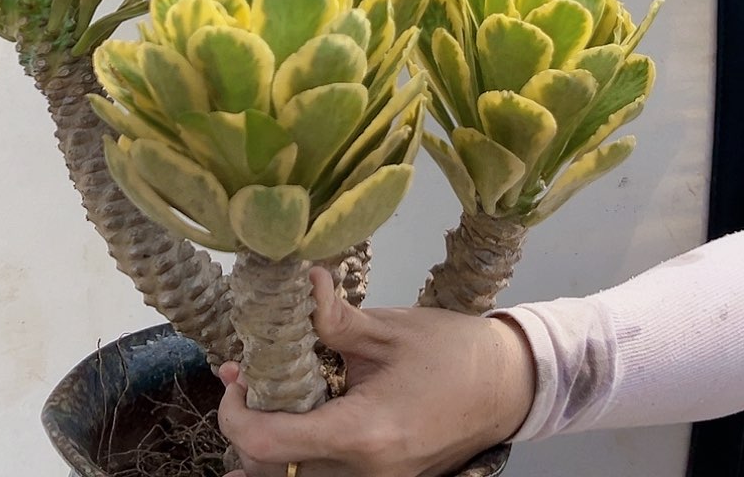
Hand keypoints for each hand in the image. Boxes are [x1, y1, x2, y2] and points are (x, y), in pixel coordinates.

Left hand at [217, 267, 535, 476]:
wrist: (507, 386)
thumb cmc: (453, 352)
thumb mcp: (389, 328)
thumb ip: (334, 318)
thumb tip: (297, 284)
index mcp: (364, 432)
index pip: (270, 443)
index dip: (235, 414)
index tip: (236, 378)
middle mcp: (365, 474)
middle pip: (273, 472)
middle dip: (246, 429)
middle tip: (245, 382)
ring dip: (268, 447)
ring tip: (262, 400)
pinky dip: (297, 458)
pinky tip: (288, 428)